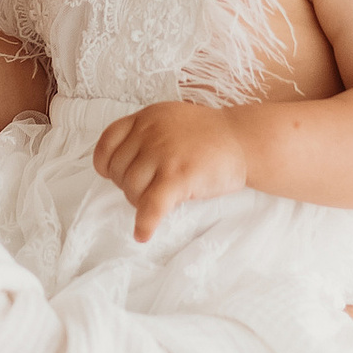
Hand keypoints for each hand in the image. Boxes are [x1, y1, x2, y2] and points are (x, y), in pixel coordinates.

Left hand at [91, 98, 251, 242]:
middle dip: (129, 185)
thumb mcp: (171, 119)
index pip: (107, 142)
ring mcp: (164, 154)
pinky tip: (143, 234)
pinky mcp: (178, 176)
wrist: (245, 140)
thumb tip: (121, 162)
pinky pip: (151, 206)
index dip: (107, 164)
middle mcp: (151, 132)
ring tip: (160, 201)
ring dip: (140, 202)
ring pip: (131, 189)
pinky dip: (145, 223)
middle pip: (118, 171)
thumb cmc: (211, 135)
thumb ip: (147, 133)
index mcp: (147, 117)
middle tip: (151, 188)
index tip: (116, 175)